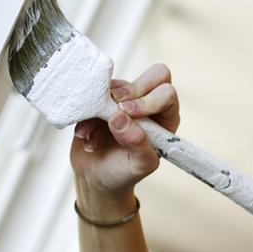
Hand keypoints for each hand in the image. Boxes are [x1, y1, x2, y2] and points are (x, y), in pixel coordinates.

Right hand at [71, 63, 180, 205]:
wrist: (97, 177)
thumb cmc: (124, 172)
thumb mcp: (139, 166)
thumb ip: (138, 144)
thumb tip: (121, 117)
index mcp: (166, 119)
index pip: (167, 93)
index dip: (149, 99)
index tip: (129, 113)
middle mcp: (148, 104)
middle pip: (155, 74)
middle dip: (131, 90)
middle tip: (114, 112)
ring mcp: (123, 99)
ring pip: (117, 83)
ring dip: (101, 108)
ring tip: (94, 136)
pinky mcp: (100, 100)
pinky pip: (92, 92)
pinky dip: (85, 113)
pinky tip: (85, 135)